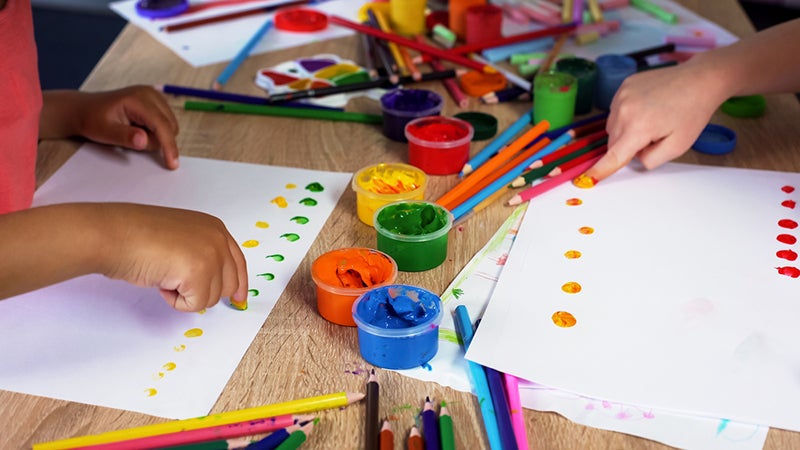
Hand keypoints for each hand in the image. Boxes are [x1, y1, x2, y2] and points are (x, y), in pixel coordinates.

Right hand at [0, 203, 247, 310]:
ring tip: (164, 274)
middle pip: (229, 285)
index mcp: (215, 228)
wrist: (114, 235)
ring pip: (211, 298)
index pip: (238, 262)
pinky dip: (176, 301)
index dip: (238, 284)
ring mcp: (211, 255)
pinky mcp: (200, 274)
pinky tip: (161, 281)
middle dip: (202, 291)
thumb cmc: (136, 236)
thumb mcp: (181, 238)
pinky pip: (195, 305)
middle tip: (175, 280)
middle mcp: (218, 239)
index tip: (239, 299)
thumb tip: (213, 283)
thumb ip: (201, 253)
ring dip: (185, 294)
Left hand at [42, 86, 179, 168]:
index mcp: (137, 99)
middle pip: (170, 126)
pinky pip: (166, 122)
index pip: (162, 125)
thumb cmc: (92, 120)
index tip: (172, 165)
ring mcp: (154, 95)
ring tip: (134, 133)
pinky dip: (157, 131)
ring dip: (157, 136)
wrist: (84, 109)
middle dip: (158, 140)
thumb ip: (125, 137)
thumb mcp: (104, 132)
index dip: (169, 145)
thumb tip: (144, 140)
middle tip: (133, 141)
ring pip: (170, 125)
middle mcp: (150, 94)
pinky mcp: (155, 101)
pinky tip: (139, 128)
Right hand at [582, 62, 726, 182]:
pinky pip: (616, 110)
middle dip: (628, 145)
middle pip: (613, 141)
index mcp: (639, 127)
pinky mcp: (624, 86)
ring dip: (626, 130)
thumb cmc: (692, 113)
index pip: (614, 155)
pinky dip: (627, 115)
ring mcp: (622, 95)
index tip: (585, 180)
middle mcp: (624, 110)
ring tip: (651, 120)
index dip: (600, 169)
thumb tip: (635, 157)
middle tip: (653, 136)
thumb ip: (651, 160)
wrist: (700, 80)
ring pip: (613, 126)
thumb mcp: (678, 147)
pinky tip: (647, 108)